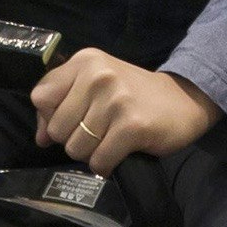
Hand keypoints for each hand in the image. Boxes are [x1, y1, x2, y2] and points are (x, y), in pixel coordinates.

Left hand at [34, 51, 220, 172]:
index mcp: (85, 61)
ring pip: (76, 148)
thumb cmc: (134, 94)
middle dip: (74, 138)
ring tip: (111, 139)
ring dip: (92, 153)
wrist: (185, 99)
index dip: (50, 117)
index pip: (41, 97)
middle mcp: (98, 76)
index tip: (72, 120)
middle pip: (57, 128)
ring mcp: (116, 100)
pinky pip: (99, 161)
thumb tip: (40, 137)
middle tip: (99, 132)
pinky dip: (106, 165)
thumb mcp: (95, 87)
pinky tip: (120, 152)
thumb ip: (62, 106)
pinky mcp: (132, 126)